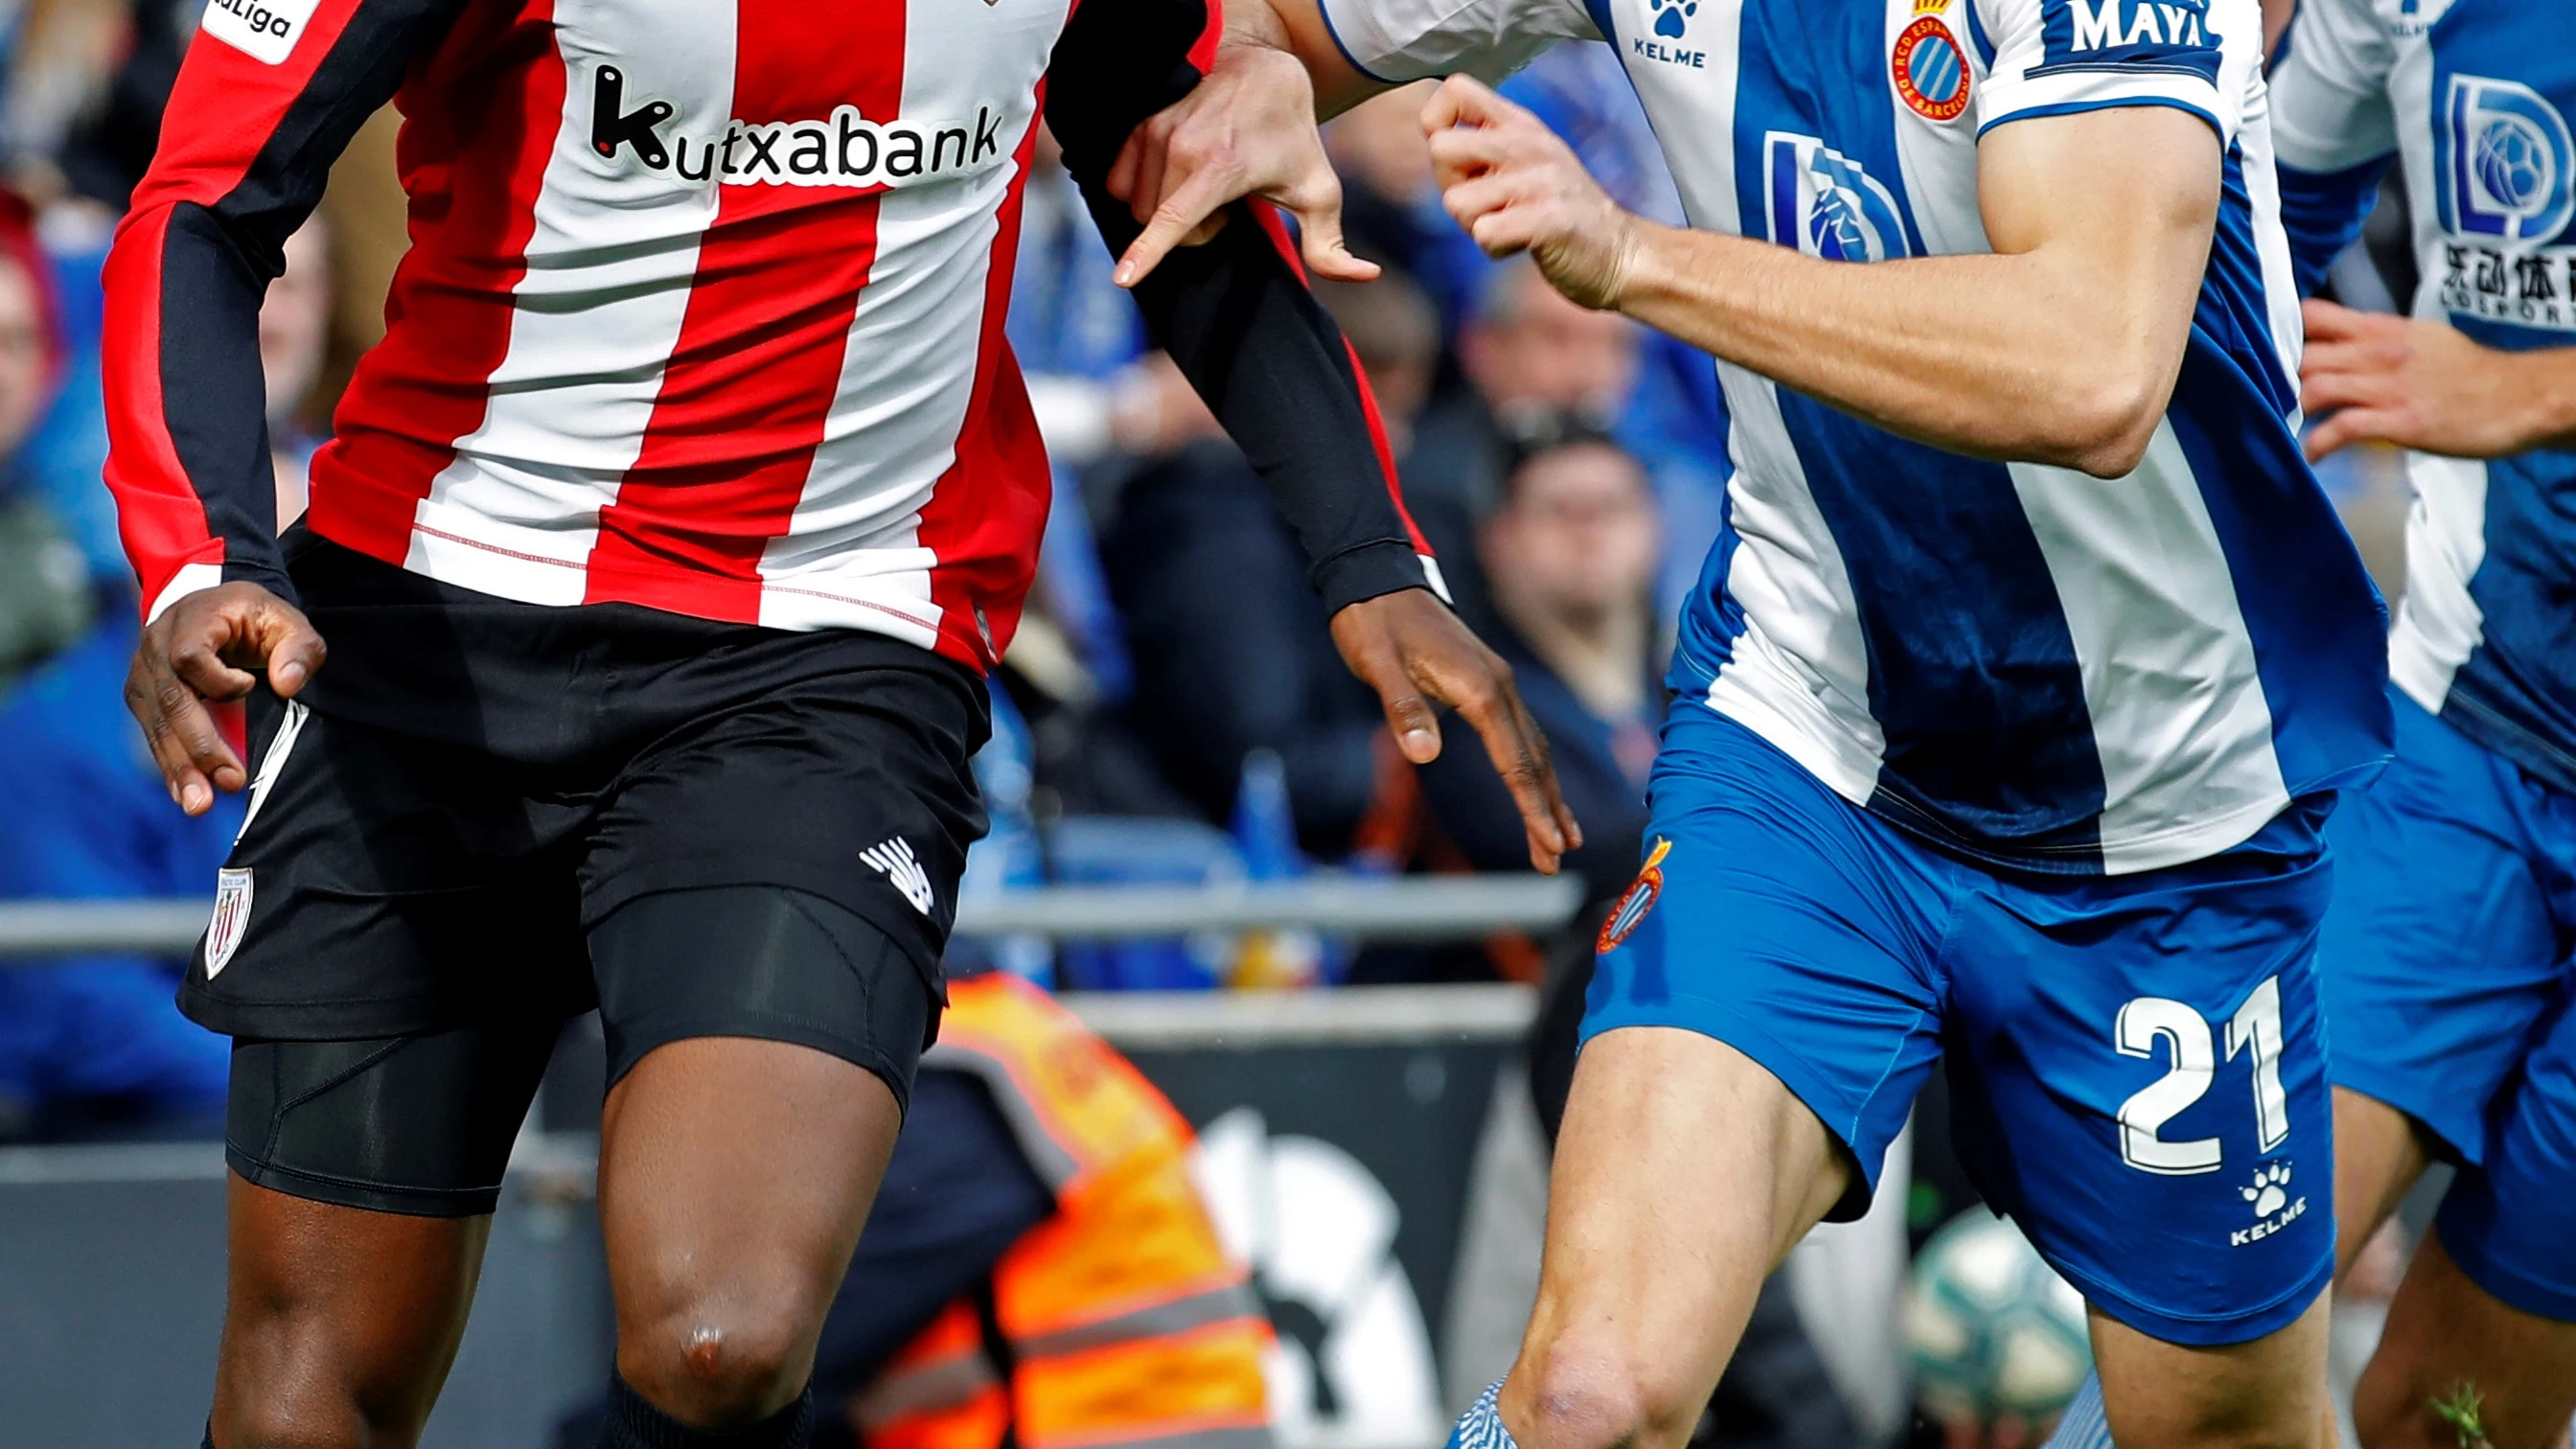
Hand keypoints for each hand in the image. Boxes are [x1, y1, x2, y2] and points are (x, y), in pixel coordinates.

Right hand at [125, 581, 324, 814]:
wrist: (211, 606)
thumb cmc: (253, 617)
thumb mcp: (286, 620)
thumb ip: (298, 647)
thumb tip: (288, 684)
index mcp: (191, 621)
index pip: (190, 658)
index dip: (218, 681)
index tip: (251, 688)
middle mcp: (156, 645)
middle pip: (172, 700)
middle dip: (199, 747)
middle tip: (229, 783)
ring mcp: (143, 673)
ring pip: (157, 724)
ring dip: (179, 767)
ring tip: (199, 804)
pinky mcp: (143, 696)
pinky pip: (153, 733)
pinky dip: (171, 764)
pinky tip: (185, 794)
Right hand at [1108, 42, 1378, 287]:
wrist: (1263, 66)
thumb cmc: (1292, 134)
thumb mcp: (1319, 190)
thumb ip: (1332, 244)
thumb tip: (1367, 276)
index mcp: (1222, 167)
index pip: (1173, 220)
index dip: (1147, 255)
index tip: (1122, 280)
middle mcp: (1181, 145)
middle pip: (1160, 223)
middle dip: (1192, 227)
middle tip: (1225, 201)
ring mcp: (1154, 128)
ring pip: (1136, 202)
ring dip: (1166, 205)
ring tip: (1203, 179)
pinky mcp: (1136, 119)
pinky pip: (1118, 178)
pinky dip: (1142, 186)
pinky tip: (1175, 170)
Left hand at [1328, 588, 1580, 872]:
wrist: (1378, 580)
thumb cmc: (1375, 624)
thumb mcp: (1379, 665)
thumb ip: (1403, 708)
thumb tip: (1423, 755)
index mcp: (1480, 688)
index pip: (1515, 759)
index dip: (1532, 806)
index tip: (1550, 845)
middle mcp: (1500, 687)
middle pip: (1533, 760)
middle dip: (1547, 813)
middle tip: (1556, 861)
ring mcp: (1498, 684)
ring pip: (1533, 747)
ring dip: (1546, 794)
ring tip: (1560, 837)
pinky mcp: (1487, 683)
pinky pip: (1520, 733)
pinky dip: (1533, 767)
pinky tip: (1536, 787)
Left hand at [1421, 75, 1637, 310]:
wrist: (1618, 252)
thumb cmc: (1556, 211)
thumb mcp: (1523, 162)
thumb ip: (1482, 146)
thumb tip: (1433, 137)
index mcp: (1519, 124)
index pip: (1455, 89)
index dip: (1436, 124)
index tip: (1458, 160)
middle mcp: (1530, 143)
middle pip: (1441, 147)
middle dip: (1450, 187)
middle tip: (1485, 204)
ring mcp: (1542, 179)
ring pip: (1456, 202)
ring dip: (1474, 226)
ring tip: (1510, 225)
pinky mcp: (1550, 219)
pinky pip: (1485, 234)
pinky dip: (1494, 249)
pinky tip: (1520, 244)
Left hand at [2300, 299, 2534, 459]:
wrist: (2520, 397)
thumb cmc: (2471, 373)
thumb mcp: (2422, 339)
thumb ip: (2379, 340)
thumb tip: (2343, 347)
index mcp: (2383, 329)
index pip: (2316, 315)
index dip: (2286, 334)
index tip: (2273, 356)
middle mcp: (2380, 352)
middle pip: (2305, 356)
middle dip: (2282, 381)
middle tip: (2278, 402)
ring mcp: (2388, 387)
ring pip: (2315, 388)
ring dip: (2295, 411)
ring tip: (2293, 427)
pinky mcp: (2399, 420)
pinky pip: (2341, 429)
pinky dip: (2317, 445)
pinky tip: (2313, 455)